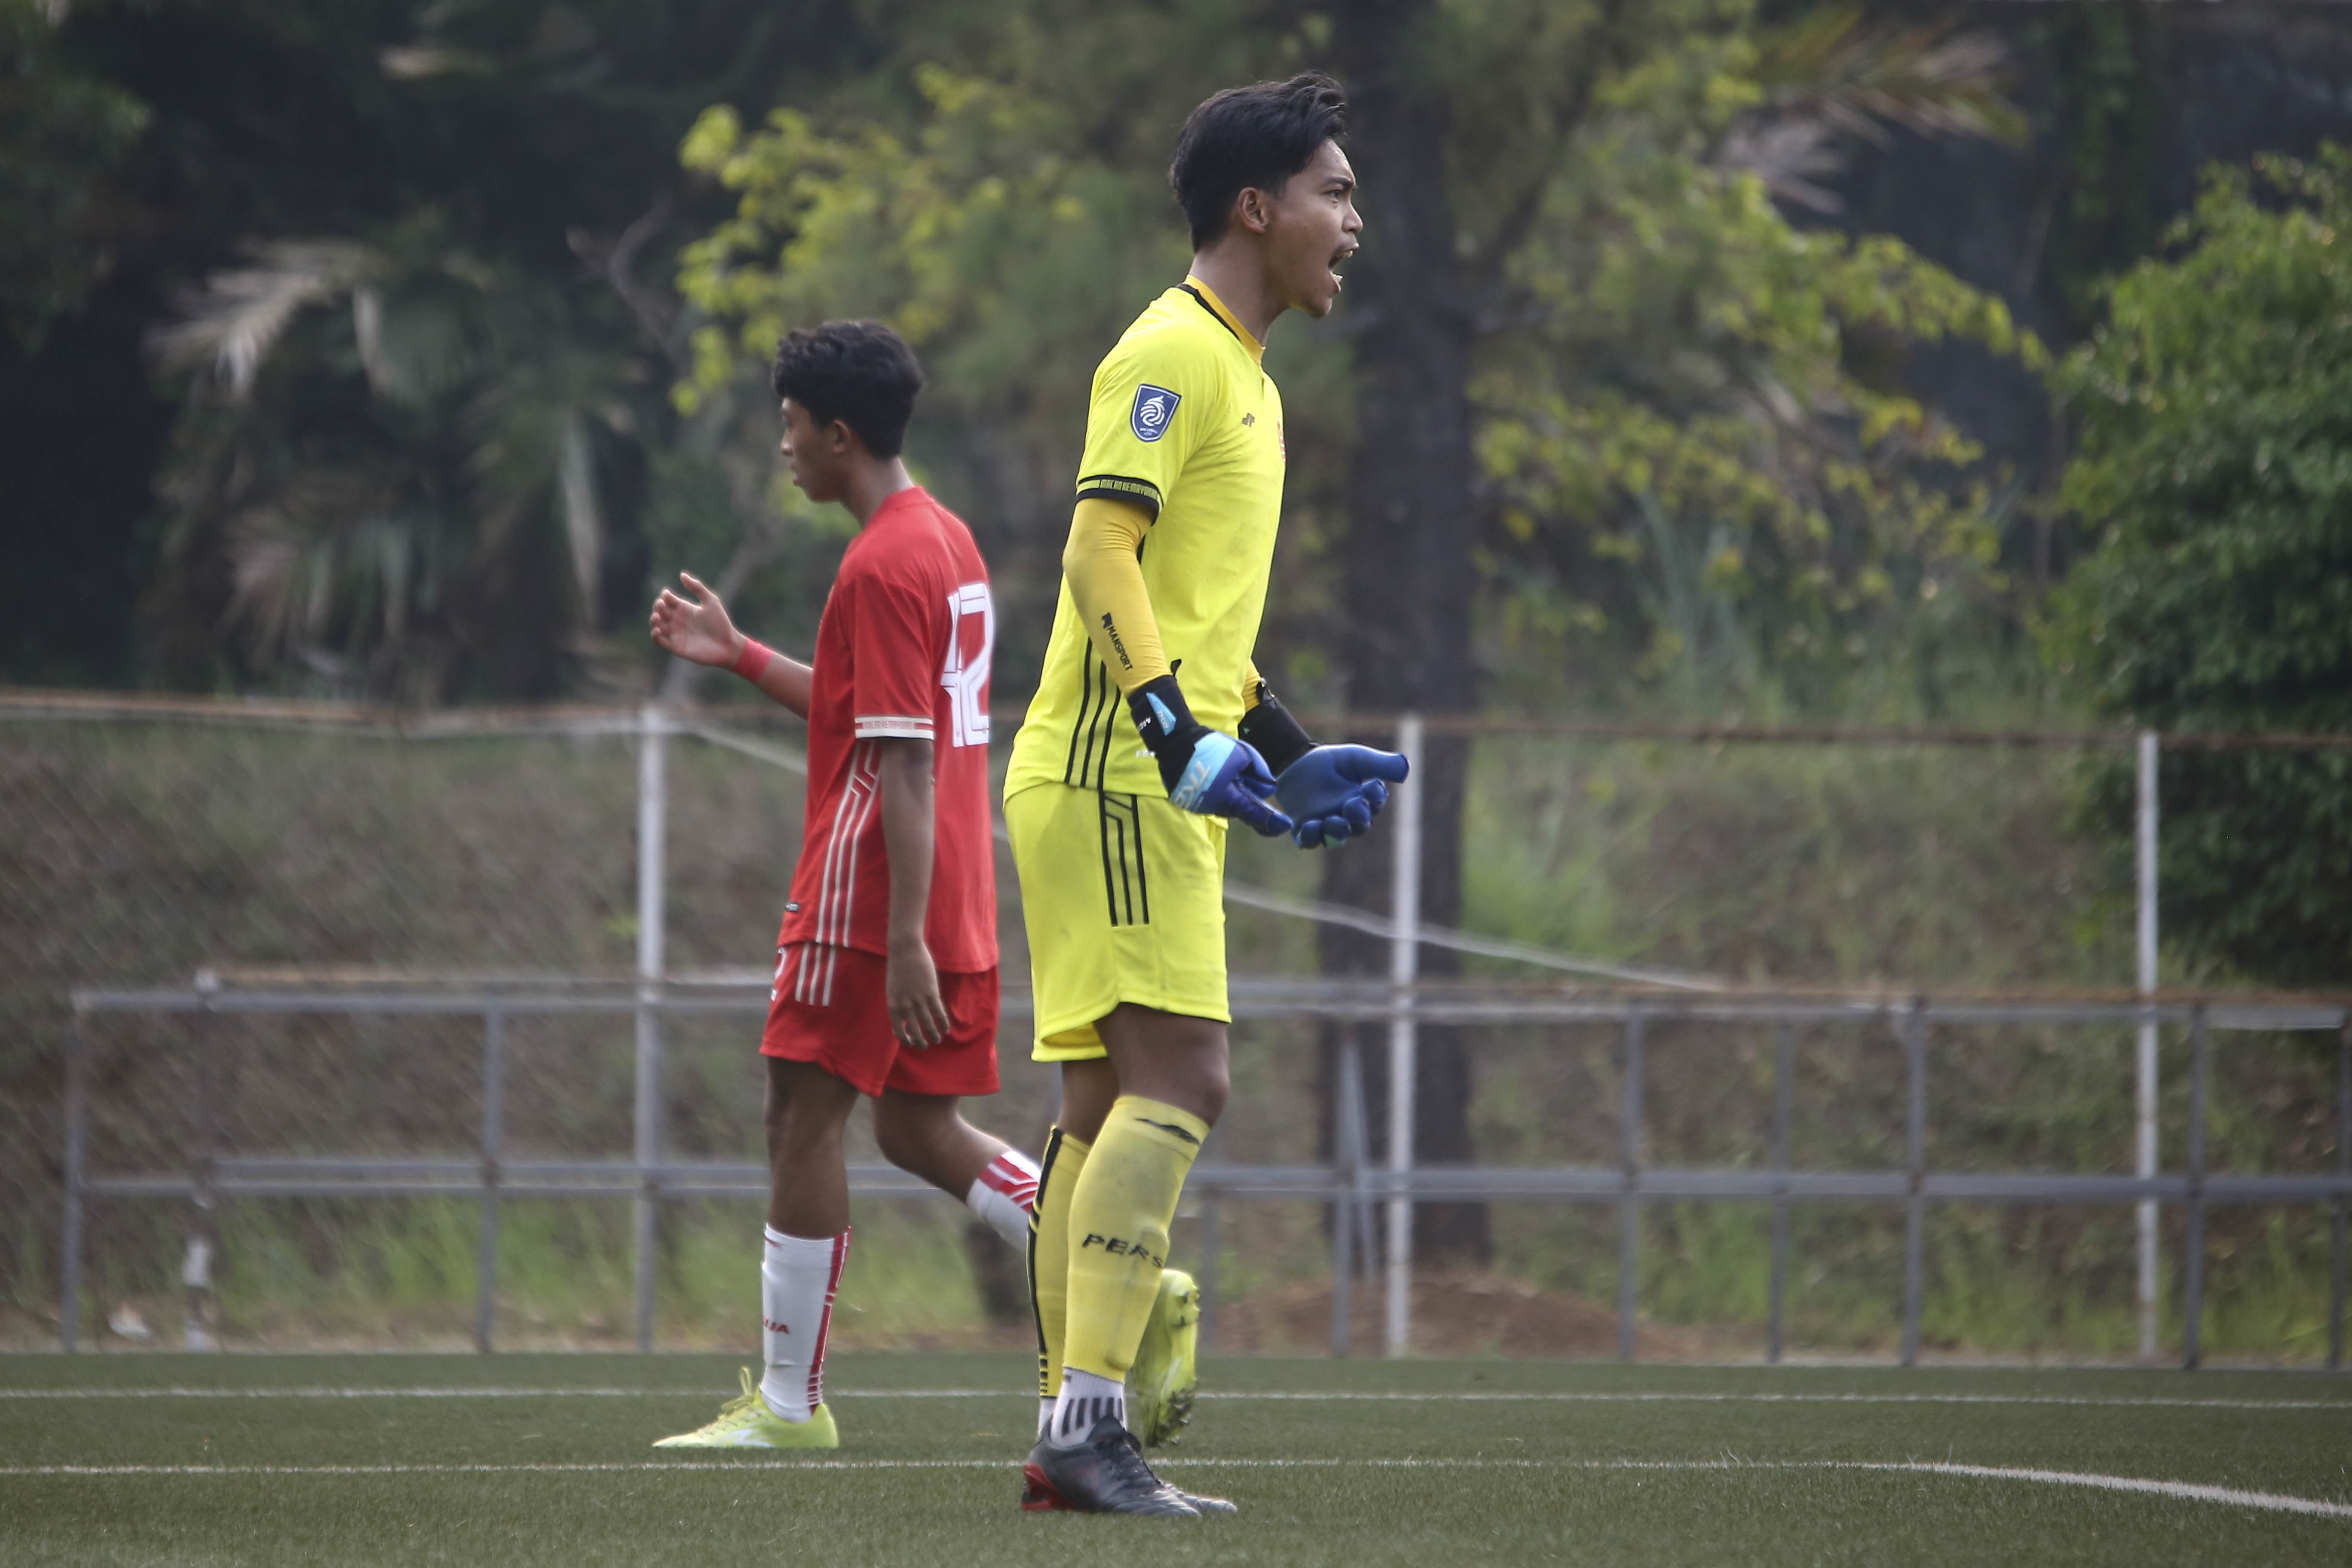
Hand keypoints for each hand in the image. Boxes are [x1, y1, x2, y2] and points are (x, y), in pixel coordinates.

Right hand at [649, 571, 743, 667]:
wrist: (727, 644)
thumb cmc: (721, 623)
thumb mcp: (711, 601)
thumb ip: (697, 587)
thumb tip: (681, 575)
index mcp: (685, 608)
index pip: (668, 599)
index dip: (664, 596)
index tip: (667, 594)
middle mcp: (678, 620)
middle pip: (660, 610)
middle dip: (658, 606)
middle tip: (661, 605)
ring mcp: (675, 633)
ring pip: (657, 625)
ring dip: (653, 619)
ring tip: (657, 617)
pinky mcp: (675, 646)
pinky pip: (659, 641)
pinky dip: (654, 635)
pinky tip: (658, 630)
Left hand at [886, 936, 949, 1049]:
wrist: (905, 949)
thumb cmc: (898, 969)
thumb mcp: (892, 989)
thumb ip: (898, 1004)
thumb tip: (904, 1020)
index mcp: (893, 1005)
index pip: (898, 1031)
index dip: (906, 1040)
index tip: (912, 1041)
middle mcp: (905, 1005)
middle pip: (915, 1032)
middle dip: (921, 1042)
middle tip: (925, 1046)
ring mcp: (919, 999)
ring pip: (928, 1024)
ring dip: (934, 1035)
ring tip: (937, 1040)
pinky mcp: (931, 992)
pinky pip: (939, 1013)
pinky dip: (943, 1023)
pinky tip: (946, 1029)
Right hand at [1130, 676, 1292, 837]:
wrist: (1174, 742)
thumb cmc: (1211, 747)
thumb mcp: (1243, 754)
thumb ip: (1260, 772)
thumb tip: (1268, 789)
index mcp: (1229, 798)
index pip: (1255, 815)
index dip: (1272, 822)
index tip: (1286, 825)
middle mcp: (1213, 808)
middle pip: (1239, 808)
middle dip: (1245, 794)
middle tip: (1241, 772)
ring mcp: (1198, 807)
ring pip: (1224, 804)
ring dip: (1229, 792)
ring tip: (1221, 768)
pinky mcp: (1188, 802)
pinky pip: (1209, 800)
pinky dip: (1216, 791)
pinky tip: (1211, 772)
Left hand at [1274, 745, 1410, 848]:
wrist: (1298, 763)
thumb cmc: (1333, 762)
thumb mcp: (1357, 758)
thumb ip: (1381, 763)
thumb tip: (1405, 768)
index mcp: (1365, 801)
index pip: (1375, 802)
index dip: (1375, 796)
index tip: (1372, 785)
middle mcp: (1348, 818)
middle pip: (1359, 825)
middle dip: (1358, 816)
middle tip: (1353, 804)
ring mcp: (1326, 826)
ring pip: (1335, 838)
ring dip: (1336, 832)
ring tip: (1333, 821)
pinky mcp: (1304, 830)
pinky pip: (1309, 840)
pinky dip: (1310, 837)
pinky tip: (1310, 826)